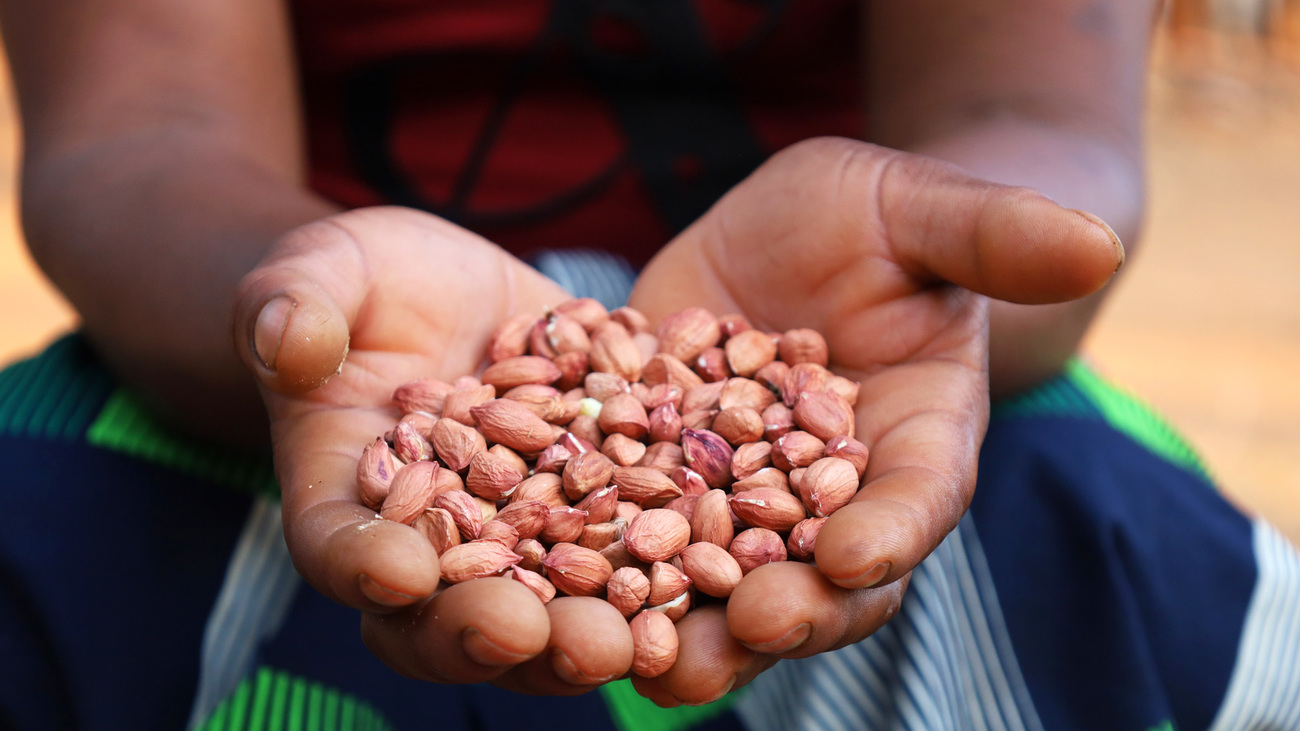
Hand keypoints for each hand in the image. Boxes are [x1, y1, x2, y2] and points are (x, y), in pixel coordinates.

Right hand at [232, 207, 637, 693]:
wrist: (454, 292)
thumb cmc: (364, 283)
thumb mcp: (324, 272)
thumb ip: (293, 306)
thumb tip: (284, 338)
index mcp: (352, 503)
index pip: (342, 549)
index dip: (366, 567)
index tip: (400, 572)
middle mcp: (443, 544)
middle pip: (455, 611)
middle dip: (496, 632)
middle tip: (534, 637)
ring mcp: (531, 535)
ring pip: (554, 606)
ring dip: (591, 630)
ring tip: (634, 639)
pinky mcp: (607, 505)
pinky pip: (641, 545)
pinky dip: (676, 567)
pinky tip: (719, 568)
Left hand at [626, 137, 1122, 703]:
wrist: (781, 233)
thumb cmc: (874, 220)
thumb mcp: (921, 210)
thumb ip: (996, 234)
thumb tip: (1102, 243)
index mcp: (912, 443)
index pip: (917, 497)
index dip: (894, 529)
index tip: (858, 554)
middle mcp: (830, 496)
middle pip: (823, 574)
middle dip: (792, 609)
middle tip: (749, 630)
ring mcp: (739, 500)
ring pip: (724, 582)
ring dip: (692, 627)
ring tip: (646, 663)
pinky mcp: (659, 481)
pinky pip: (632, 533)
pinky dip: (604, 566)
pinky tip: (560, 588)